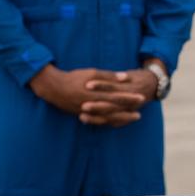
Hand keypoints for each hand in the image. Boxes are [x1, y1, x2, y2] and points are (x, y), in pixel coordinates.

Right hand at [28, 65, 150, 126]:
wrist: (53, 87)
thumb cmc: (73, 77)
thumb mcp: (92, 72)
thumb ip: (109, 76)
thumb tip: (125, 77)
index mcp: (95, 93)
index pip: (116, 96)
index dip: (129, 98)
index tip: (141, 98)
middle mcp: (92, 104)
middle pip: (113, 109)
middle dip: (127, 112)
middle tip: (140, 115)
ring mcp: (87, 111)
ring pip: (106, 118)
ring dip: (120, 119)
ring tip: (132, 119)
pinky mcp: (82, 114)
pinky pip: (97, 121)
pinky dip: (108, 122)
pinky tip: (116, 123)